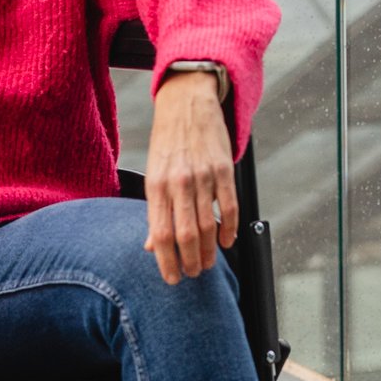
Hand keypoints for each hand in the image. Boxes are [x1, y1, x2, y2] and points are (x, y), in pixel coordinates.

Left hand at [143, 71, 235, 284]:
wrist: (187, 102)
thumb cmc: (167, 140)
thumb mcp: (153, 172)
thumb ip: (155, 210)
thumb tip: (150, 245)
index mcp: (156, 185)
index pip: (160, 234)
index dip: (166, 262)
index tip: (172, 278)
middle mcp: (178, 182)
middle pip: (184, 235)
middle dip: (190, 261)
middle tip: (194, 274)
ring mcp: (202, 176)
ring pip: (207, 225)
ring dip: (209, 251)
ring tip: (208, 263)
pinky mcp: (222, 169)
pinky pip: (229, 207)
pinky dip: (230, 229)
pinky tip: (227, 241)